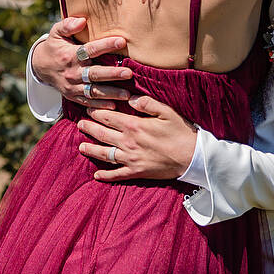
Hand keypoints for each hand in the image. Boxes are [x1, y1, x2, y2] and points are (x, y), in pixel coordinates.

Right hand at [30, 18, 134, 108]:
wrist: (41, 67)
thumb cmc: (54, 47)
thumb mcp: (56, 33)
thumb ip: (67, 25)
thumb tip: (82, 20)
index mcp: (70, 55)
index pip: (89, 50)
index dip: (105, 45)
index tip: (121, 41)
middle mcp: (72, 72)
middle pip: (94, 74)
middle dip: (112, 74)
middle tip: (128, 73)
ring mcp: (72, 86)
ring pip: (93, 91)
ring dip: (111, 93)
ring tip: (127, 94)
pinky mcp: (73, 96)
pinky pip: (87, 102)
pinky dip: (100, 106)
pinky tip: (114, 106)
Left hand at [76, 95, 197, 181]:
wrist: (193, 158)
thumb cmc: (181, 133)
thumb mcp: (167, 111)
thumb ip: (147, 103)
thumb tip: (130, 98)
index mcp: (134, 126)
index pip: (107, 116)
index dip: (95, 112)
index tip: (88, 108)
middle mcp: (128, 142)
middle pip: (101, 134)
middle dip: (88, 128)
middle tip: (79, 125)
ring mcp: (130, 159)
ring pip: (104, 154)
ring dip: (91, 150)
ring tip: (81, 147)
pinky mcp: (136, 172)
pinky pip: (117, 175)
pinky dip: (106, 176)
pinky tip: (96, 176)